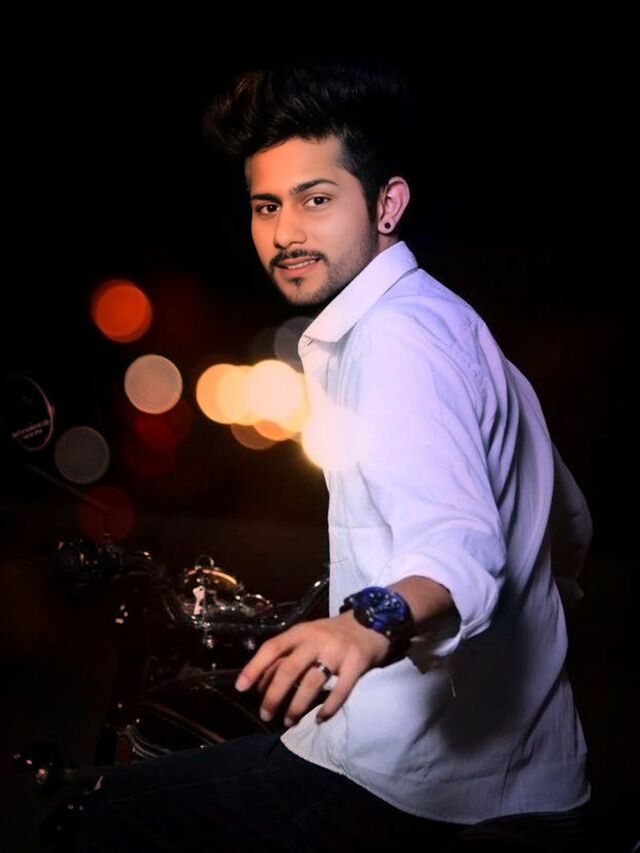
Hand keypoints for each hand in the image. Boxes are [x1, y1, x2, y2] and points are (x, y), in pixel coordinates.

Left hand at [235, 611, 390, 726]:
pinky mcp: (357, 663)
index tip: (241, 688)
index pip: (272, 648)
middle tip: (265, 715)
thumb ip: (289, 653)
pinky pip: (341, 690)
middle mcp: (317, 639)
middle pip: (289, 669)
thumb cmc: (333, 633)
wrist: (373, 619)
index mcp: (301, 631)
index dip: (255, 667)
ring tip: (288, 721)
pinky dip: (328, 707)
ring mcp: (338, 651)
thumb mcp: (309, 635)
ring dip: (297, 706)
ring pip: (311, 683)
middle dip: (273, 696)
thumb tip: (262, 682)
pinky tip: (320, 718)